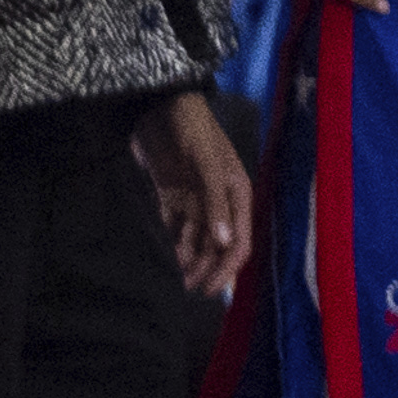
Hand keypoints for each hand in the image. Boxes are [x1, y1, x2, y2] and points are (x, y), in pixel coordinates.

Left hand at [133, 90, 250, 297]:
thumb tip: (225, 243)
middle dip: (207, 270)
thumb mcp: (207, 164)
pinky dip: (172, 243)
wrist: (159, 105)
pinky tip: (165, 260)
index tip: (210, 291)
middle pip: (217, 245)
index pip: (238, 242)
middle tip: (189, 293)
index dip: (226, 269)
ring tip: (176, 283)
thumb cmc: (191, 131)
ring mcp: (194, 198)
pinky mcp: (171, 193)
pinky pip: (175, 226)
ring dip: (189, 260)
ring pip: (196, 239)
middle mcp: (218, 201)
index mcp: (237, 195)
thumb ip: (215, 203)